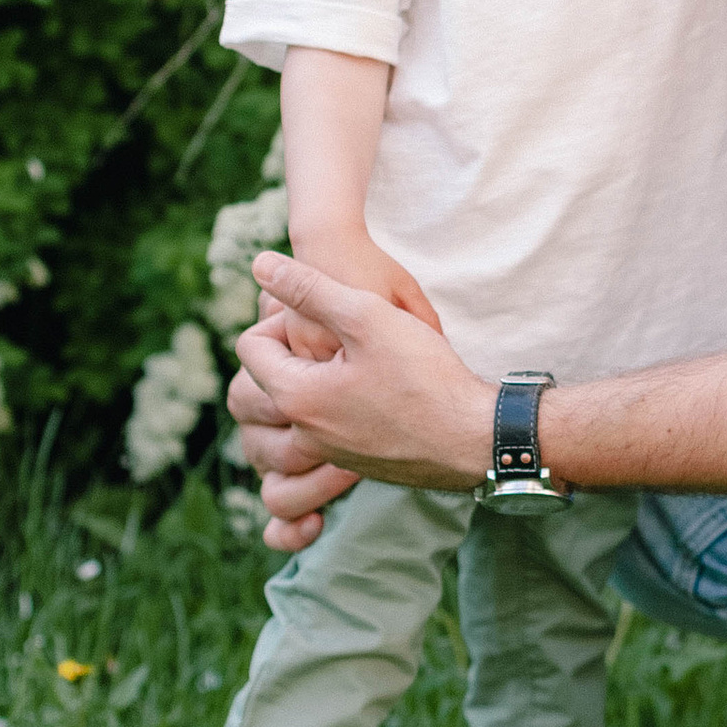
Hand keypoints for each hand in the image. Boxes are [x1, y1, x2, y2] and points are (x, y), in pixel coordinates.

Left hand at [228, 250, 492, 525]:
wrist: (476, 440)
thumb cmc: (425, 376)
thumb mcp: (366, 317)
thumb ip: (308, 288)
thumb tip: (260, 263)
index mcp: (294, 398)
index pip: (250, 345)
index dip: (282, 317)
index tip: (327, 314)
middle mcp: (301, 434)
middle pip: (272, 374)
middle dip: (298, 346)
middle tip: (349, 331)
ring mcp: (328, 454)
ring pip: (303, 400)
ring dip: (322, 373)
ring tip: (368, 356)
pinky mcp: (355, 463)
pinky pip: (330, 425)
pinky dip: (344, 401)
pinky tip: (385, 385)